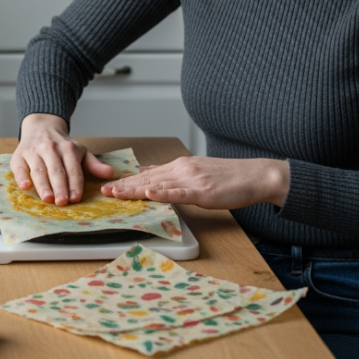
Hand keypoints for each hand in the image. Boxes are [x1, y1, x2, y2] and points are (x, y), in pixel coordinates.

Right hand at [10, 113, 114, 204]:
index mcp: (68, 148)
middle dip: (60, 187)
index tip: (76, 198)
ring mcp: (34, 151)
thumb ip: (94, 164)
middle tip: (62, 202)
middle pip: (56, 171)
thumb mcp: (80, 151)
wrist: (41, 127)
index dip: (75, 184)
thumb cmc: (62, 146)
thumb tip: (110, 173)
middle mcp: (50, 148)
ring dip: (43, 185)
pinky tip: (26, 186)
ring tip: (48, 198)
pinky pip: (20, 168)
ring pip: (39, 170)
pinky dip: (22, 177)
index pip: (73, 169)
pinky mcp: (19, 156)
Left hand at [100, 156, 289, 209]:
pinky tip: (148, 193)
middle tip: (103, 191)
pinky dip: (162, 193)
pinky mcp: (202, 190)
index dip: (127, 180)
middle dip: (124, 185)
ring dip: (134, 189)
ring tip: (116, 193)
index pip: (148, 174)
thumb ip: (175, 174)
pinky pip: (178, 192)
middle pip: (147, 178)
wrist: (255, 175)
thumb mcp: (198, 171)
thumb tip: (152, 174)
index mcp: (181, 166)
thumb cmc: (229, 177)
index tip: (110, 186)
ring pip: (157, 184)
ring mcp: (192, 179)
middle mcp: (182, 169)